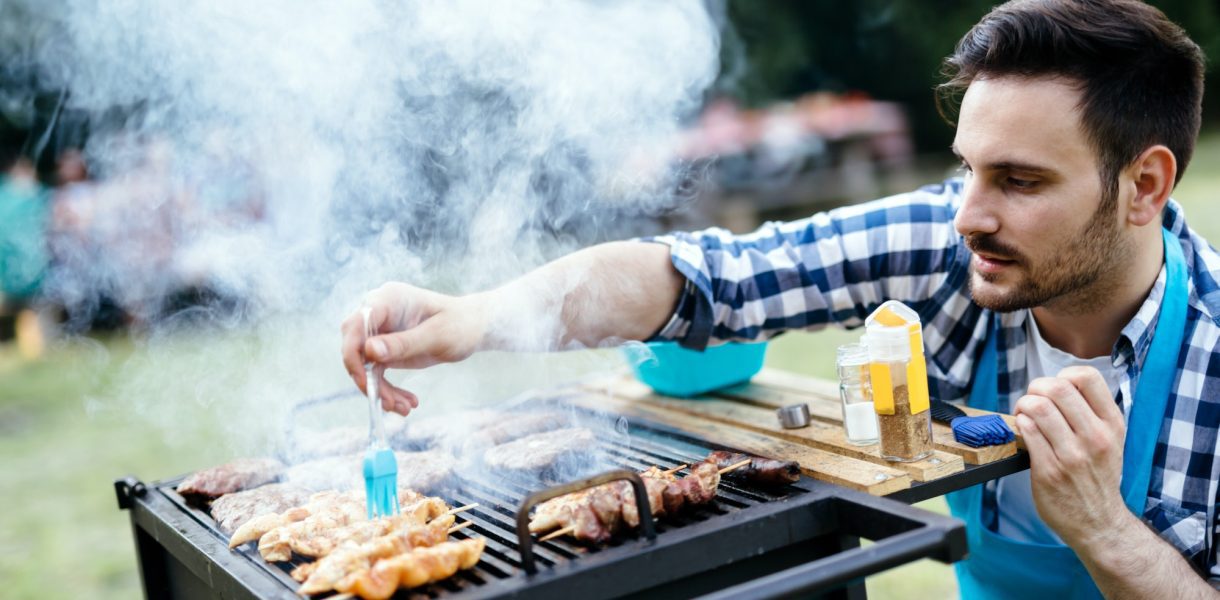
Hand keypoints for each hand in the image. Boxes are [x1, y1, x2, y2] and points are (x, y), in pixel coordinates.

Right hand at [340, 282, 488, 415]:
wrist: (474, 327)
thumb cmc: (460, 324)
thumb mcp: (436, 336)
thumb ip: (403, 343)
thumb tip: (368, 351)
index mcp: (388, 299)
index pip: (355, 325)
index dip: (353, 354)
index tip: (365, 381)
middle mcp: (379, 313)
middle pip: (355, 347)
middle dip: (368, 379)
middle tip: (388, 403)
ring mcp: (381, 331)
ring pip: (365, 366)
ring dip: (381, 390)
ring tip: (405, 408)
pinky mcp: (386, 348)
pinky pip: (377, 372)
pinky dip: (388, 390)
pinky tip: (407, 403)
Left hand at [1013, 366, 1127, 547]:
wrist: (1099, 523)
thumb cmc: (1098, 477)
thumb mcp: (1111, 441)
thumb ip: (1091, 413)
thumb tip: (1058, 384)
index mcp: (1112, 425)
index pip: (1087, 377)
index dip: (1062, 375)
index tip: (1054, 390)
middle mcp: (1096, 437)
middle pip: (1056, 387)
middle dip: (1035, 388)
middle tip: (1032, 402)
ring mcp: (1072, 455)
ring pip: (1038, 407)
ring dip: (1023, 406)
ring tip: (1024, 416)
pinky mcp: (1049, 471)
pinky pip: (1027, 431)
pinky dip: (1019, 425)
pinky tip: (1024, 432)